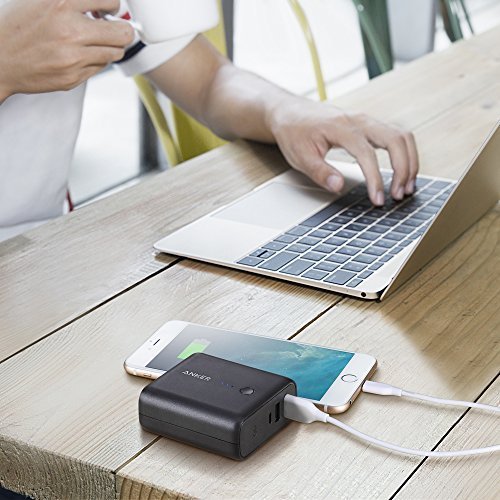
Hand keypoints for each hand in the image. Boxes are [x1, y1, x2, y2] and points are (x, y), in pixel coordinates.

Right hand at [0, 0, 133, 100]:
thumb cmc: (15, 27)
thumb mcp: (39, 0)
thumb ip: (72, 1)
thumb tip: (101, 5)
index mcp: (61, 3)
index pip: (110, 0)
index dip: (114, 6)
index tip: (110, 10)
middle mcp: (71, 32)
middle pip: (123, 34)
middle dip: (122, 31)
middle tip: (114, 29)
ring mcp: (73, 58)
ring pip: (114, 53)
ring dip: (108, 47)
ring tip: (92, 42)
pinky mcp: (73, 78)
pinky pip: (98, 69)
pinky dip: (93, 61)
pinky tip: (77, 55)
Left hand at [268, 99, 418, 205]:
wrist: (290, 113)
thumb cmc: (294, 133)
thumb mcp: (300, 156)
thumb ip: (320, 172)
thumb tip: (338, 186)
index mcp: (341, 128)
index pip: (367, 154)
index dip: (376, 179)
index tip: (378, 199)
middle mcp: (359, 120)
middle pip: (396, 139)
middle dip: (403, 168)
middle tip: (399, 194)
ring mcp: (366, 120)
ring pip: (401, 136)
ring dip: (409, 161)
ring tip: (406, 187)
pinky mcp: (369, 125)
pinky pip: (396, 136)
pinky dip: (404, 154)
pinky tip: (402, 173)